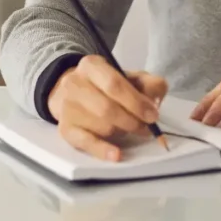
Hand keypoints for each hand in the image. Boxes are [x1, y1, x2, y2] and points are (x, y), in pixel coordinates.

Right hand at [47, 54, 167, 161]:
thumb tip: (154, 102)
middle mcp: (74, 84)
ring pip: (100, 125)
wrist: (74, 93)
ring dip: (121, 131)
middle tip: (146, 127)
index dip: (136, 102)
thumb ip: (149, 84)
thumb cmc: (107, 86)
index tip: (152, 115)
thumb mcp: (130, 77)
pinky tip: (116, 154)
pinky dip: (102, 150)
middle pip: (107, 108)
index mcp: (92, 65)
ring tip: (129, 129)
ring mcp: (67, 107)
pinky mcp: (65, 128)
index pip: (114, 84)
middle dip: (131, 120)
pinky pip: (85, 142)